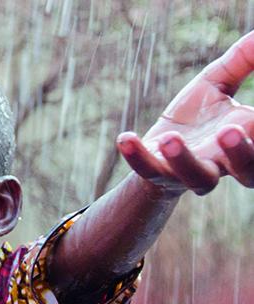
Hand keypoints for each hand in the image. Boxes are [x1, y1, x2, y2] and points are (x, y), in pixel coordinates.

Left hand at [117, 31, 253, 195]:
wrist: (159, 151)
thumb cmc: (198, 117)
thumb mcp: (219, 84)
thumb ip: (241, 61)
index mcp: (248, 141)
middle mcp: (224, 163)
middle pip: (247, 170)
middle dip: (242, 153)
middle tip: (230, 131)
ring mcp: (190, 172)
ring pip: (197, 178)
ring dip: (183, 160)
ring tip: (170, 139)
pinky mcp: (157, 173)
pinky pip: (148, 171)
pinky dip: (136, 156)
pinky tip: (125, 138)